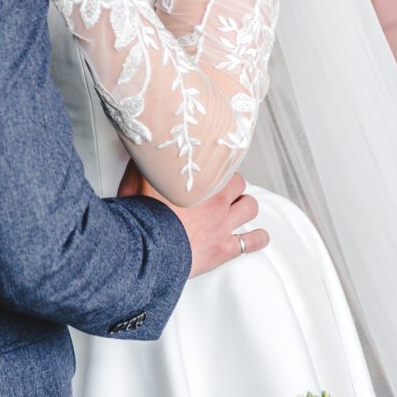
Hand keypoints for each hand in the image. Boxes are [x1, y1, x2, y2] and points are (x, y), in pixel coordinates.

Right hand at [131, 167, 267, 278]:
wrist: (145, 247)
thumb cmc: (140, 214)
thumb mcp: (137, 178)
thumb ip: (145, 162)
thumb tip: (145, 148)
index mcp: (198, 181)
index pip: (220, 165)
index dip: (216, 167)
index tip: (211, 169)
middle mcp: (215, 199)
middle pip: (238, 184)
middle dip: (232, 185)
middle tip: (223, 189)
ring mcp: (222, 224)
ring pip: (249, 207)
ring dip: (245, 206)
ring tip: (240, 208)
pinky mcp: (223, 248)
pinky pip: (251, 242)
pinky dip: (257, 238)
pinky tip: (258, 236)